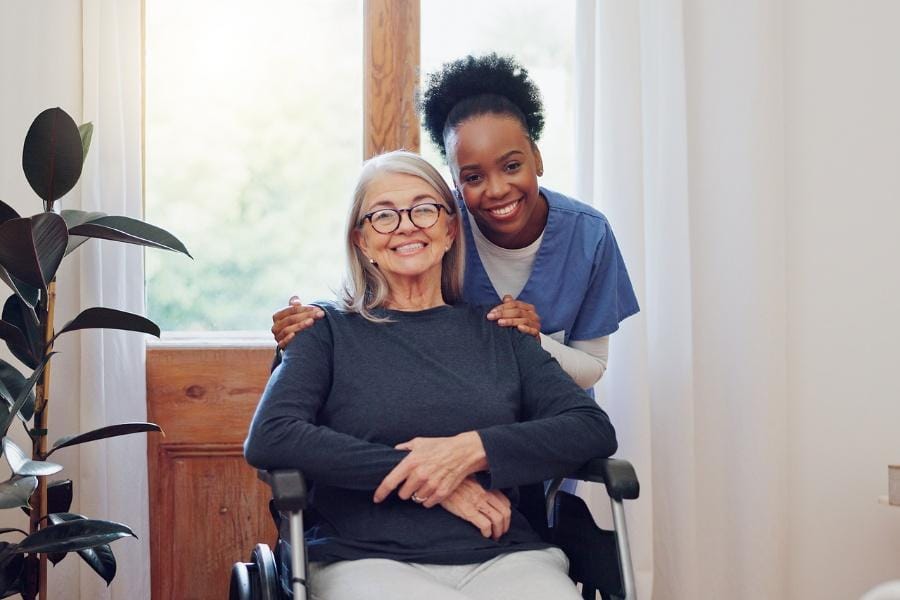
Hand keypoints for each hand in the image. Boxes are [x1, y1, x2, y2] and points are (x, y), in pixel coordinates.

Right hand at [271, 296, 324, 348]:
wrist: (294, 343)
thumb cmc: (295, 325)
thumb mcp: (295, 315)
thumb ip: (295, 306)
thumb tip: (296, 298)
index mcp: (277, 316)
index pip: (291, 310)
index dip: (304, 308)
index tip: (317, 309)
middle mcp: (275, 326)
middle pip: (291, 319)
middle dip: (306, 316)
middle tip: (319, 314)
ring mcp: (277, 337)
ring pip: (288, 330)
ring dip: (300, 325)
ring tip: (312, 322)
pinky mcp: (281, 346)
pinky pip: (283, 342)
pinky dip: (288, 338)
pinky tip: (295, 335)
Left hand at [373, 432, 488, 507]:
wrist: (463, 452)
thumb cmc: (440, 446)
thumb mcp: (419, 442)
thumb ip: (404, 448)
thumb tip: (393, 451)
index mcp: (411, 462)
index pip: (390, 482)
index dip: (381, 492)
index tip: (377, 499)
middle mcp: (420, 474)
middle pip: (403, 494)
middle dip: (406, 490)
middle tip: (413, 482)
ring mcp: (431, 485)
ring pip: (416, 499)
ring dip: (418, 494)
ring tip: (425, 483)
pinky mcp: (442, 492)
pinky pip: (427, 503)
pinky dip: (428, 499)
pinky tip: (432, 488)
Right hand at [439, 477, 510, 540]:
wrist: (437, 481)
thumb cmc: (451, 483)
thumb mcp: (468, 480)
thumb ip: (479, 487)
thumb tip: (485, 497)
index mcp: (485, 487)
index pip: (505, 502)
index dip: (507, 514)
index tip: (503, 521)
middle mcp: (484, 494)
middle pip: (504, 512)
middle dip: (505, 526)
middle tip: (501, 533)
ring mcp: (477, 502)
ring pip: (498, 519)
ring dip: (498, 531)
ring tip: (494, 537)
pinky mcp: (467, 511)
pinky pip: (485, 525)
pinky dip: (488, 533)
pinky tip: (484, 535)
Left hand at [487, 295, 540, 338]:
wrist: (530, 342)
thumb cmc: (521, 327)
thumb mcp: (515, 315)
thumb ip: (510, 306)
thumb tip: (506, 298)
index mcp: (527, 308)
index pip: (514, 304)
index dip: (502, 307)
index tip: (491, 312)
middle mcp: (532, 315)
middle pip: (517, 311)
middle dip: (502, 313)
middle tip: (491, 317)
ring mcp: (535, 324)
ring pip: (523, 320)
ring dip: (510, 321)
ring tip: (500, 322)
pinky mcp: (536, 333)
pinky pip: (532, 330)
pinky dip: (525, 329)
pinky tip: (518, 328)